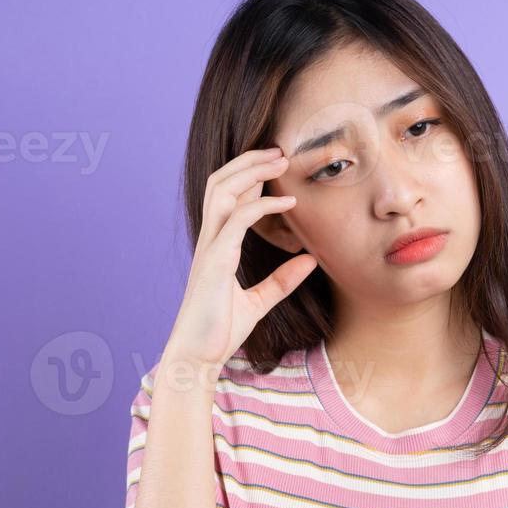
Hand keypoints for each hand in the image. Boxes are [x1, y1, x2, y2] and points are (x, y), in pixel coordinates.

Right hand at [165, 146, 316, 369]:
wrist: (196, 356)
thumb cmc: (220, 331)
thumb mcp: (259, 302)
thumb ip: (282, 280)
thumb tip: (310, 259)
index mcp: (215, 245)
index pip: (226, 195)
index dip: (248, 173)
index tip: (276, 163)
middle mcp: (209, 240)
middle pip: (220, 182)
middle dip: (249, 161)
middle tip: (280, 150)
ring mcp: (209, 249)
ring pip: (221, 191)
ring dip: (252, 171)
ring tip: (280, 160)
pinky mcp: (216, 263)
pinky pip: (237, 220)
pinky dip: (262, 205)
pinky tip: (287, 202)